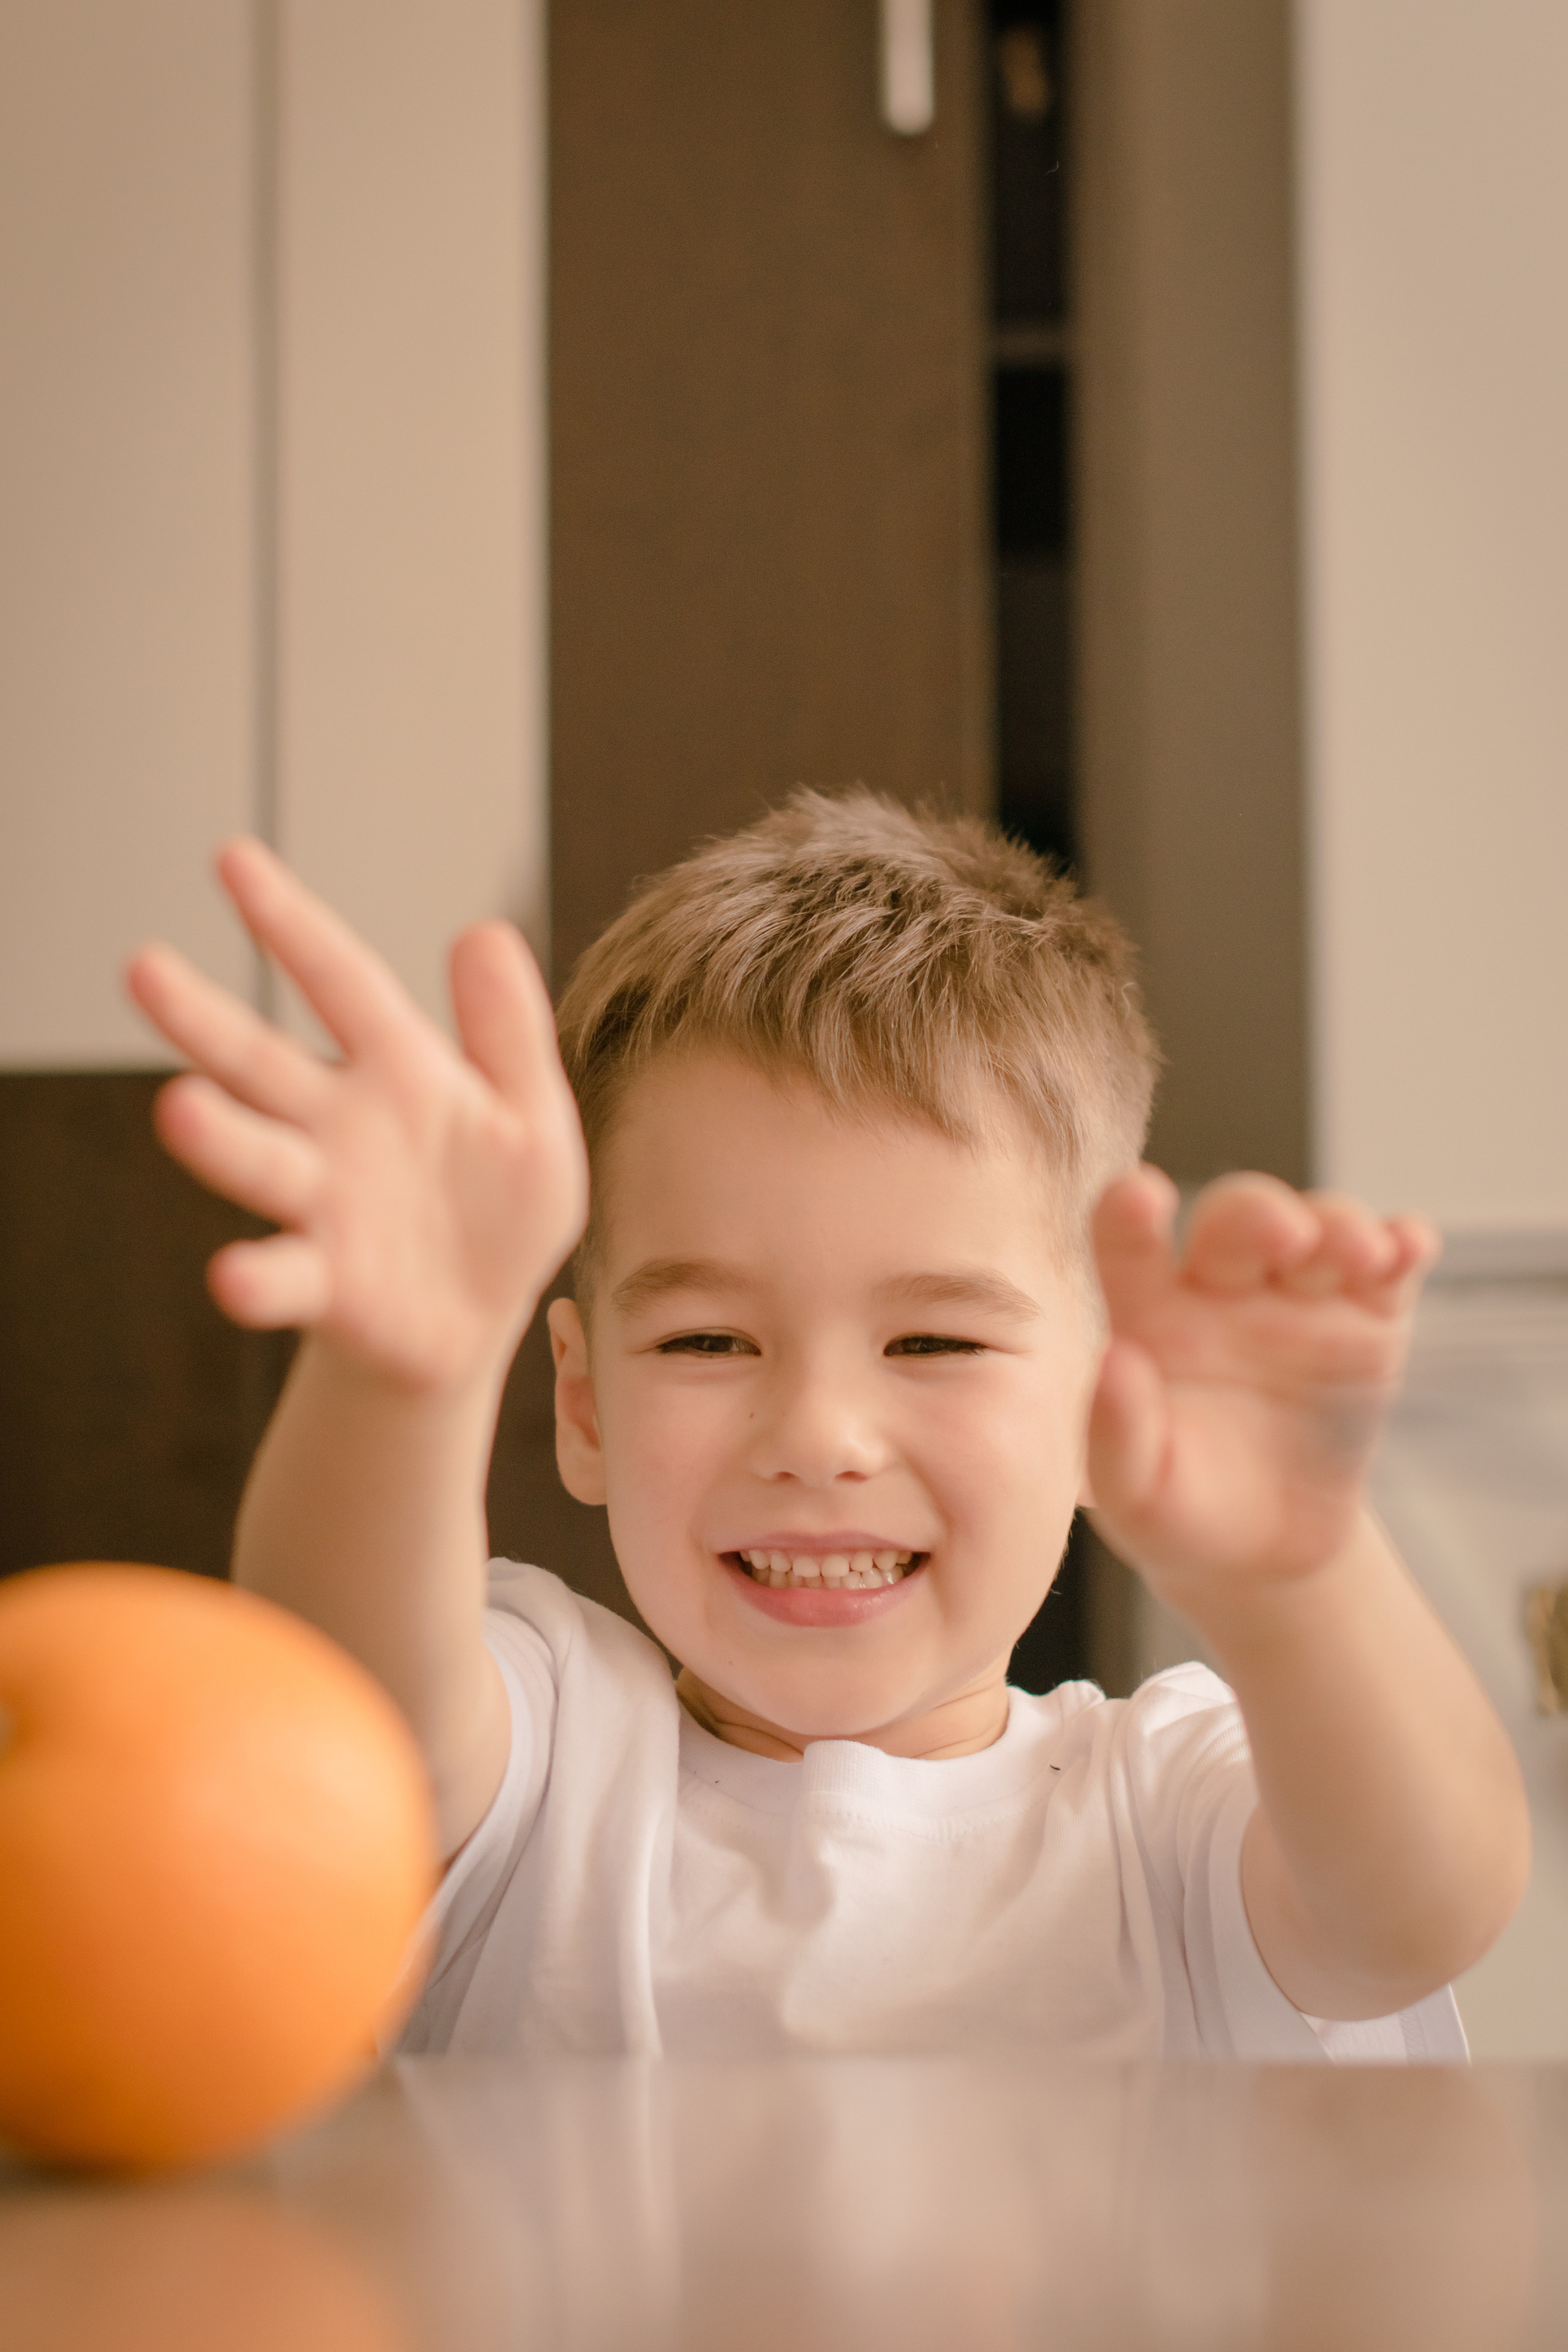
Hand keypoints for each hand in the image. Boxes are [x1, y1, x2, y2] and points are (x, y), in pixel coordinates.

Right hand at [125, 840, 587, 1392]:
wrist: (484, 1319)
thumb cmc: (500, 1208)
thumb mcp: (531, 1114)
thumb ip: (508, 1032)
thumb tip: (483, 930)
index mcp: (396, 1070)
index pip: (339, 982)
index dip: (290, 923)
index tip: (232, 859)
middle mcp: (338, 1126)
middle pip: (261, 1062)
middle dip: (201, 1019)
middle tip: (142, 969)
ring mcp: (324, 1204)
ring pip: (260, 1159)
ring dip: (219, 1136)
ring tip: (177, 1107)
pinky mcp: (325, 1284)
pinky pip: (283, 1276)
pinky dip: (256, 1277)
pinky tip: (231, 1277)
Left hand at [1085, 1169, 1437, 1619]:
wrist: (1267, 1554)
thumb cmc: (1182, 1512)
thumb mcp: (1137, 1495)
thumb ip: (1116, 1435)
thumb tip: (1115, 1358)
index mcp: (1150, 1315)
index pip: (1126, 1242)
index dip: (1129, 1210)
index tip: (1141, 1196)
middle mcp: (1221, 1288)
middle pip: (1237, 1218)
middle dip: (1261, 1213)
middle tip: (1284, 1235)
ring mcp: (1300, 1297)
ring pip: (1320, 1227)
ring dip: (1341, 1225)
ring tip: (1362, 1253)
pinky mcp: (1368, 1320)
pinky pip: (1390, 1266)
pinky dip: (1403, 1243)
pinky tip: (1408, 1245)